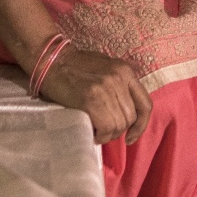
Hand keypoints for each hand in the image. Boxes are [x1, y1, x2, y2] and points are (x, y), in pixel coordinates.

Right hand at [38, 46, 152, 144]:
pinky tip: (91, 132)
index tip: (131, 136)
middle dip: (118, 129)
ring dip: (107, 133)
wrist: (50, 60)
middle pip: (130, 118)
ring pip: (118, 125)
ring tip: (95, 130)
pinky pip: (106, 127)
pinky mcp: (91, 100)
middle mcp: (119, 79)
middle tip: (102, 130)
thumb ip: (119, 87)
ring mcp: (106, 89)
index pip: (145, 105)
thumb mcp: (105, 70)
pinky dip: (100, 135)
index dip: (140, 125)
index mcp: (125, 71)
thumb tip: (125, 116)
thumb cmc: (75, 67)